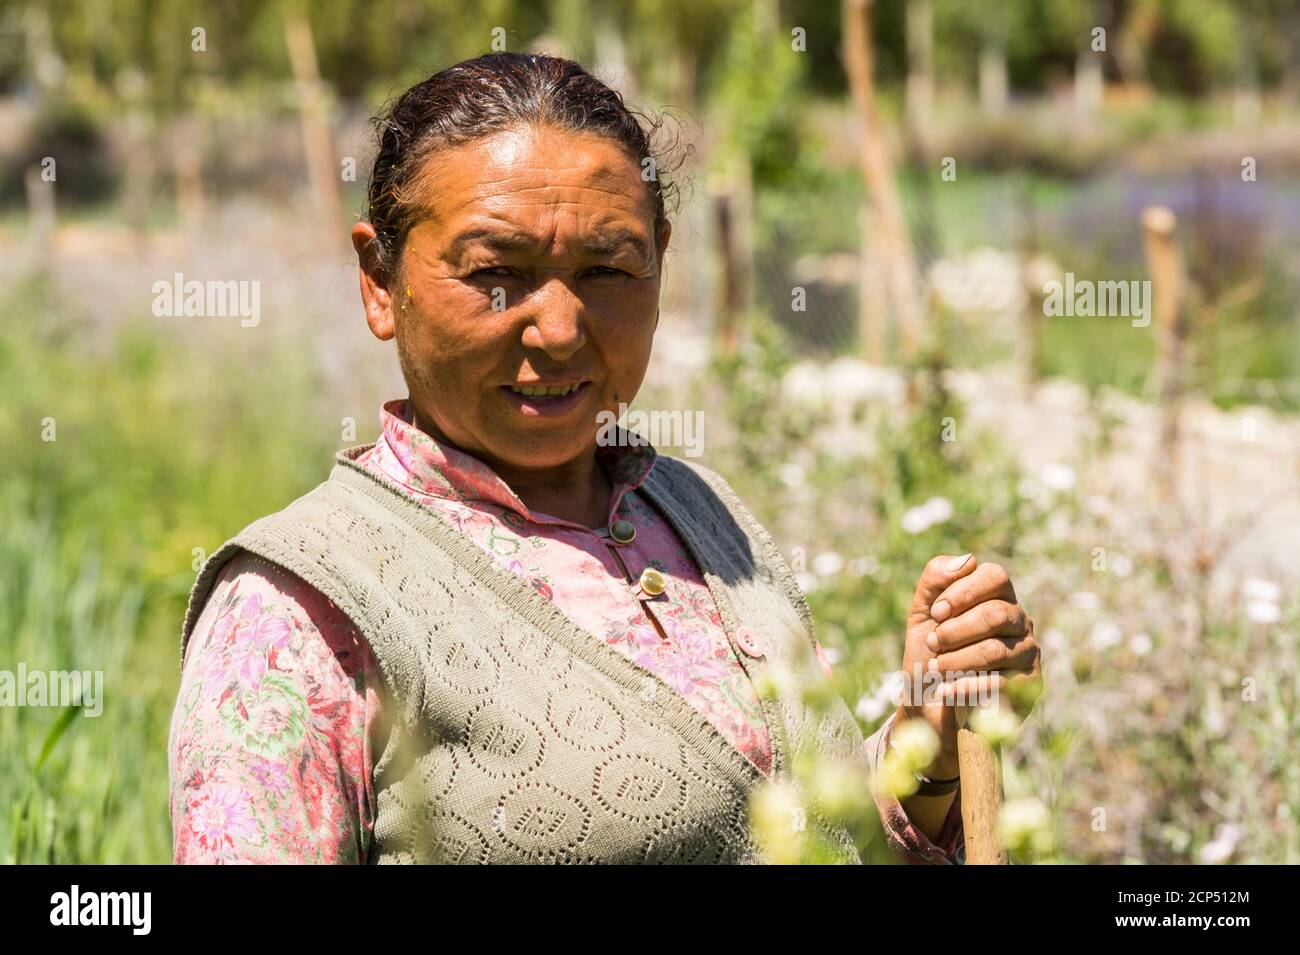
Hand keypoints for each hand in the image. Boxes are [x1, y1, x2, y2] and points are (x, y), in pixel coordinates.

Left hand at [898, 554, 1041, 776]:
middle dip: (956, 630)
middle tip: (933, 644)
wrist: (930, 705)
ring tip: (936, 667)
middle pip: (997, 613)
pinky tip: (946, 690)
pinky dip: (966, 686)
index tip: (935, 613)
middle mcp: (1019, 620)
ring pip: (997, 649)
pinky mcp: (1030, 686)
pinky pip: (1002, 683)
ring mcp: (1028, 652)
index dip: (962, 592)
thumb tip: (967, 560)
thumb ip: (935, 580)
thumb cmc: (929, 654)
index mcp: (996, 596)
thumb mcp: (921, 614)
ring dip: (957, 659)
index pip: (994, 576)